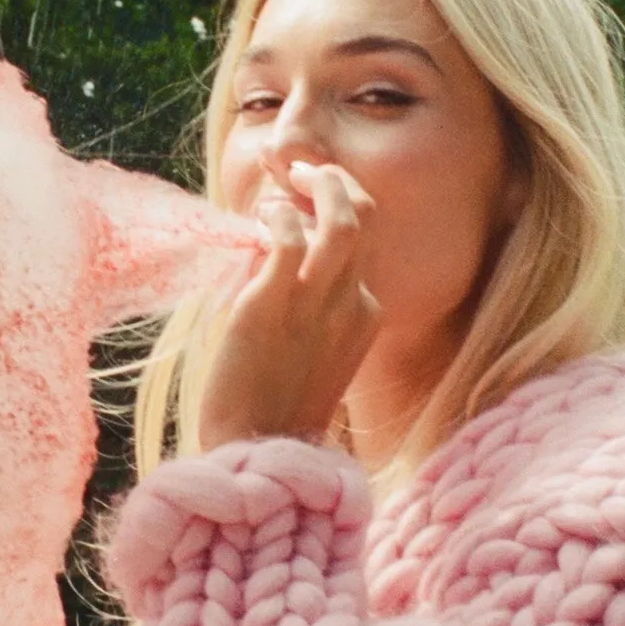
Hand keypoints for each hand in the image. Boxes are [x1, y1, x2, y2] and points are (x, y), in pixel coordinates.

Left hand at [197, 160, 379, 451]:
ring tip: (289, 178)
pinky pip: (289, 237)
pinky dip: (277, 214)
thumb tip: (267, 246)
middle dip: (336, 179)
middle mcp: (354, 303)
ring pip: (343, 217)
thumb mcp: (309, 349)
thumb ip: (304, 301)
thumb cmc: (273, 404)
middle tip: (302, 173)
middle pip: (366, 215)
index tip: (304, 197)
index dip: (335, 206)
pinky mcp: (273, 305)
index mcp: (367, 313)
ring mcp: (317, 304)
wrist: (257, 452)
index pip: (365, 238)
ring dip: (318, 183)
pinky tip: (259, 220)